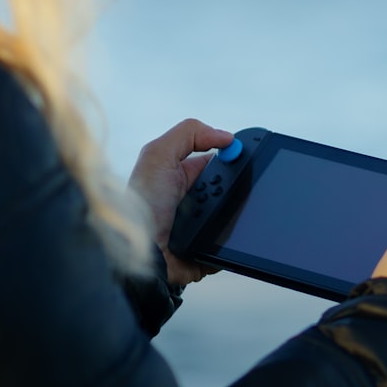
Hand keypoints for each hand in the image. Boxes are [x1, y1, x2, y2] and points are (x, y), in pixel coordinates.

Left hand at [128, 119, 234, 287]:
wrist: (141, 253)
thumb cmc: (142, 205)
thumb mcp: (157, 155)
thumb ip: (189, 134)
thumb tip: (227, 137)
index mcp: (181, 176)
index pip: (216, 160)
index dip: (232, 156)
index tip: (245, 154)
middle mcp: (193, 200)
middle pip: (230, 186)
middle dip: (237, 184)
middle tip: (229, 187)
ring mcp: (201, 226)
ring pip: (235, 212)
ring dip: (237, 210)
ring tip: (220, 212)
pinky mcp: (208, 249)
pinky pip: (232, 240)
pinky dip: (236, 237)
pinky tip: (231, 234)